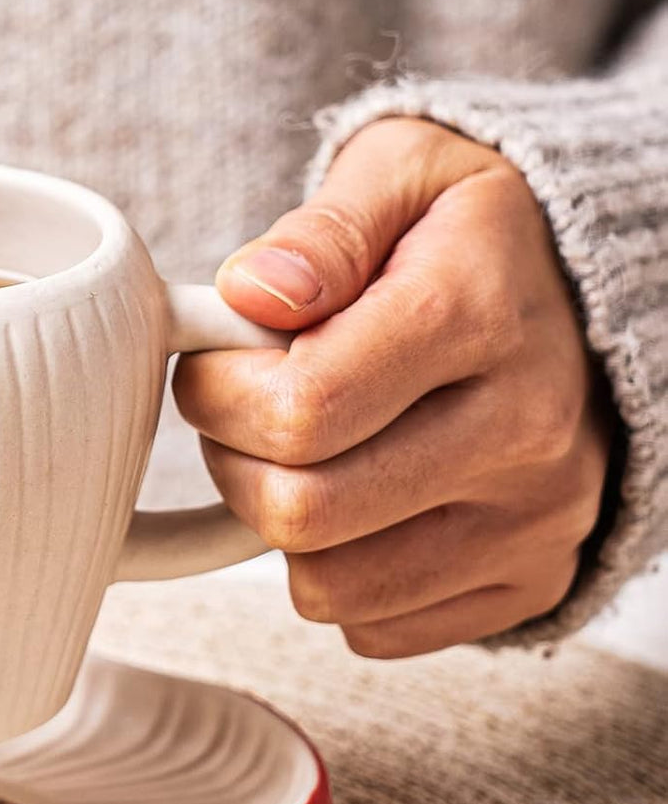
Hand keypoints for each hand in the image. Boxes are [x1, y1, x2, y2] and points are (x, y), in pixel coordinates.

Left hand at [175, 118, 613, 655]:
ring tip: (303, 457)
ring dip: (279, 529)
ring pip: (328, 587)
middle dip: (233, 465)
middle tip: (246, 417)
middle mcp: (521, 431)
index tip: (214, 366)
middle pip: (301, 512)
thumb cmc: (467, 237)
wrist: (590, 300)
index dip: (216, 396)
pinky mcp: (530, 581)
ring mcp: (532, 519)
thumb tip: (252, 296)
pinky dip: (339, 575)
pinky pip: (375, 628)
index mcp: (476, 316)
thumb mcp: (399, 175)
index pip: (299, 409)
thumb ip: (321, 230)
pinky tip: (360, 503)